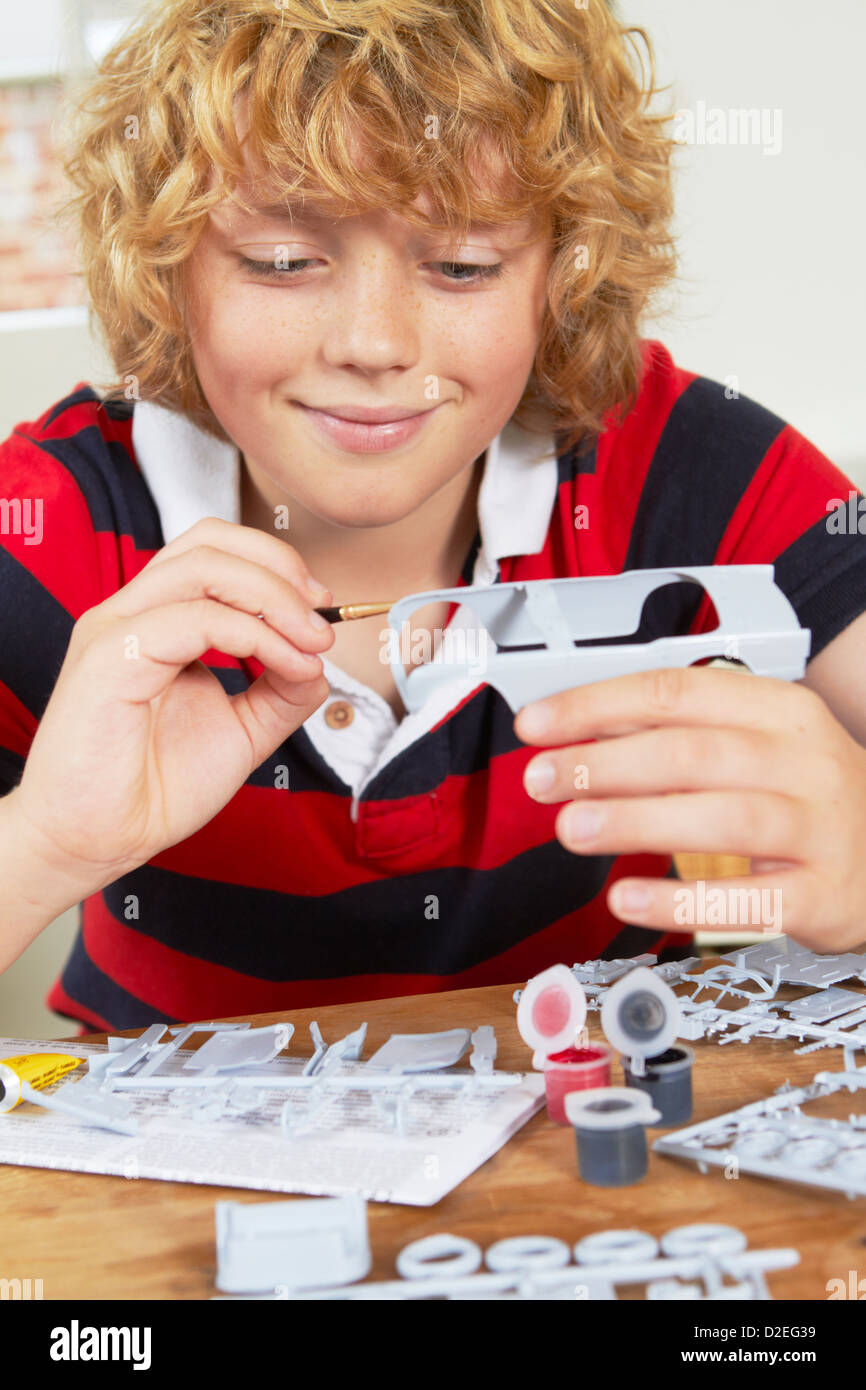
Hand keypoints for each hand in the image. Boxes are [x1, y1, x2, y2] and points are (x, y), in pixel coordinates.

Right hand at [12, 517, 335, 901]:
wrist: (98, 840)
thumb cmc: (152, 788)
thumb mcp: (240, 731)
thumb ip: (281, 692)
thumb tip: (321, 662)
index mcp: (155, 619)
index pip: (215, 549)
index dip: (277, 567)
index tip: (322, 612)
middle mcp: (132, 612)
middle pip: (210, 541)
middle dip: (281, 569)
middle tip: (321, 619)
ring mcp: (117, 628)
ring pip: (204, 568)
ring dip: (275, 598)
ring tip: (311, 643)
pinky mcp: (111, 656)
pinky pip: (195, 620)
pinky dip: (255, 636)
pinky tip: (284, 664)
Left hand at [513, 665, 865, 951]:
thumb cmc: (807, 796)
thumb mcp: (755, 746)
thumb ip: (672, 736)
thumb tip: (575, 733)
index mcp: (779, 709)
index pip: (675, 692)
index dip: (596, 706)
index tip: (537, 725)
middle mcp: (804, 760)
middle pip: (691, 752)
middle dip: (603, 763)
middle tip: (542, 779)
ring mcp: (820, 827)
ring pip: (721, 817)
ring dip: (636, 821)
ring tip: (571, 828)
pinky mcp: (823, 893)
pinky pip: (748, 900)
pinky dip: (682, 900)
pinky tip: (627, 898)